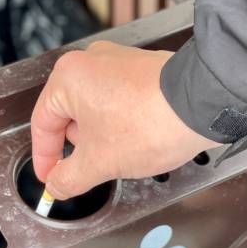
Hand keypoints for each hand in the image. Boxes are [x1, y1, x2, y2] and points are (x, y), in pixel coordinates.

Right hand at [31, 41, 220, 199]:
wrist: (203, 105)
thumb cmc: (152, 121)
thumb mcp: (98, 162)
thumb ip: (68, 178)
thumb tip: (57, 185)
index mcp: (68, 78)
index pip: (43, 125)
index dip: (45, 158)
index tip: (51, 177)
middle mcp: (91, 62)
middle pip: (69, 116)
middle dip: (79, 148)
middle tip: (89, 170)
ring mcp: (119, 63)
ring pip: (96, 111)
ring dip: (102, 138)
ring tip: (122, 154)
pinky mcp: (143, 71)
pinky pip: (120, 103)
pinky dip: (122, 125)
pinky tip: (137, 141)